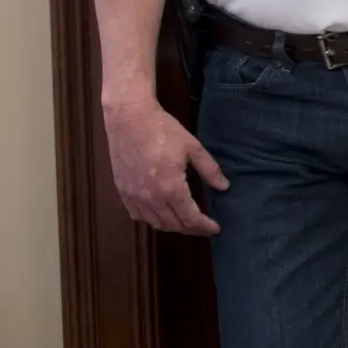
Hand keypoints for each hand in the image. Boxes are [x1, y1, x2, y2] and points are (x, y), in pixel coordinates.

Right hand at [102, 93, 226, 235]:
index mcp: (171, 188)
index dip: (205, 227)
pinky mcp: (122, 190)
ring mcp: (134, 196)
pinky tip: (159, 214)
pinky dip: (151, 219)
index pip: (191, 218)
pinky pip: (137, 214)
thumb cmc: (162, 129)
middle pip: (173, 225)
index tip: (215, 228)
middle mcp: (151, 198)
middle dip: (191, 229)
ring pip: (155, 223)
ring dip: (172, 226)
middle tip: (203, 226)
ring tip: (185, 221)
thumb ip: (209, 170)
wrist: (129, 118)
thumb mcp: (192, 147)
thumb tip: (224, 187)